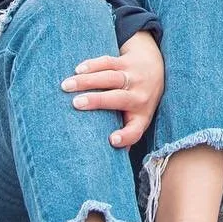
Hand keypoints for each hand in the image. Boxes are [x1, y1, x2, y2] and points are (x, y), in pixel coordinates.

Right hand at [61, 28, 164, 147]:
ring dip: (87, 80)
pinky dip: (93, 65)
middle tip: (76, 103)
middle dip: (97, 101)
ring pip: (110, 77)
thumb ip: (124, 134)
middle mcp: (139, 96)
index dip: (126, 137)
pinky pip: (109, 61)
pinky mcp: (127, 61)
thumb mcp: (139, 117)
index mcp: (141, 116)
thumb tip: (109, 160)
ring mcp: (134, 76)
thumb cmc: (140, 99)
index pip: (135, 130)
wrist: (156, 66)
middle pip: (118, 98)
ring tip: (66, 86)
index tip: (111, 140)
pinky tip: (78, 70)